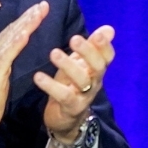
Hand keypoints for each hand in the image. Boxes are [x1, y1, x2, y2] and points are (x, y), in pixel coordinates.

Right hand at [0, 2, 48, 147]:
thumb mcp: (1, 76)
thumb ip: (8, 60)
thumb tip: (18, 48)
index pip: (12, 32)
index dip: (26, 19)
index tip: (40, 8)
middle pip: (12, 30)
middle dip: (28, 16)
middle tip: (44, 4)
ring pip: (11, 38)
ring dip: (25, 24)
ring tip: (38, 12)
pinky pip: (6, 54)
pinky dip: (16, 42)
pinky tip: (26, 33)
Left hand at [34, 25, 115, 145]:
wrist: (66, 119)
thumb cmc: (72, 85)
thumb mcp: (81, 64)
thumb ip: (92, 46)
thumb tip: (109, 28)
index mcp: (97, 70)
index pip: (107, 57)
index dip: (105, 46)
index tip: (99, 34)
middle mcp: (95, 82)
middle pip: (98, 66)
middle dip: (88, 52)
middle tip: (74, 39)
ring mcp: (85, 96)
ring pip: (82, 80)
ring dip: (68, 66)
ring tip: (54, 53)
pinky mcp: (72, 107)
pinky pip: (64, 96)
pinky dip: (51, 86)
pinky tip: (38, 76)